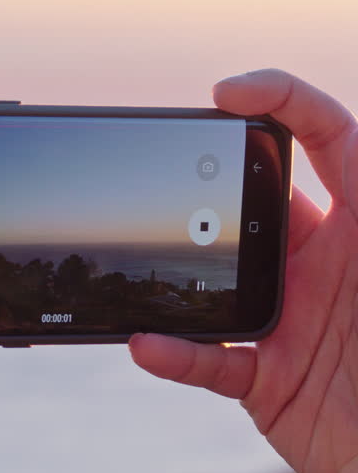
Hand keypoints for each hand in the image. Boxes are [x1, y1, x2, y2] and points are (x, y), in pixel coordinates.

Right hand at [130, 69, 357, 472]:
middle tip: (164, 178)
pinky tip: (149, 345)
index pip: (329, 139)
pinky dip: (175, 354)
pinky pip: (208, 360)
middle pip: (251, 200)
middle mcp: (322, 265)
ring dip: (177, 274)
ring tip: (144, 260)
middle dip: (205, 183)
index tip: (225, 93)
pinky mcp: (269, 379)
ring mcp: (291, 320)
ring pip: (215, 279)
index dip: (282, 99)